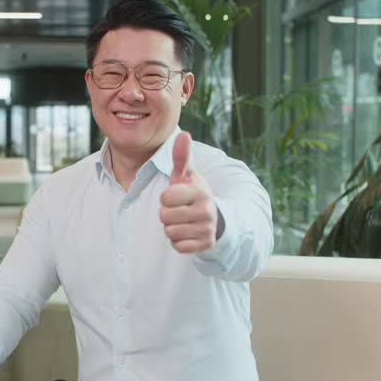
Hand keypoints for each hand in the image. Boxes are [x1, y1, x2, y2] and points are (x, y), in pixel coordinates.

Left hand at [159, 131, 221, 252]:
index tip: (175, 196)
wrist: (215, 218)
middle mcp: (206, 209)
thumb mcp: (186, 176)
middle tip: (179, 210)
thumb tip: (183, 133)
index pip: (166, 197)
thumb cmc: (192, 193)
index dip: (166, 198)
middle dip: (167, 214)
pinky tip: (187, 233)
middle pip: (164, 216)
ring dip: (172, 228)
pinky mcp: (206, 244)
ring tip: (183, 221)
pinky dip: (179, 242)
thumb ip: (181, 157)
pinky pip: (178, 247)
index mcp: (200, 191)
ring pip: (170, 232)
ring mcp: (207, 228)